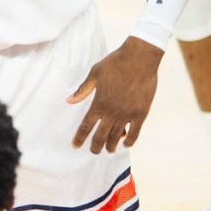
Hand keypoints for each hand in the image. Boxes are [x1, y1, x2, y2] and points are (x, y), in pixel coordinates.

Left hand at [67, 37, 162, 152]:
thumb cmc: (115, 63)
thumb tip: (69, 100)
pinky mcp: (141, 113)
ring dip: (111, 146)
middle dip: (95, 146)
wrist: (139, 58)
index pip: (86, 126)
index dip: (80, 138)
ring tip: (109, 150)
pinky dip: (130, 141)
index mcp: (98, 103)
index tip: (75, 146)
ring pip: (116, 137)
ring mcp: (127, 114)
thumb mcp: (95, 74)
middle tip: (94, 151)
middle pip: (100, 136)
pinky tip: (126, 144)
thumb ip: (83, 90)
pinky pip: (135, 133)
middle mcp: (111, 112)